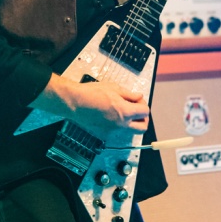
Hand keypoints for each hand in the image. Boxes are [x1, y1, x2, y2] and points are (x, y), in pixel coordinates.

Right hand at [33, 74, 149, 131]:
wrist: (75, 103)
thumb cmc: (92, 93)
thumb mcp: (114, 88)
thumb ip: (129, 94)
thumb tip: (139, 97)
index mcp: (125, 112)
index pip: (145, 112)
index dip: (143, 105)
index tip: (137, 100)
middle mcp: (121, 124)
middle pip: (142, 128)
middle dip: (143, 119)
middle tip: (136, 110)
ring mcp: (112, 131)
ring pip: (129, 130)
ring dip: (130, 122)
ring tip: (120, 110)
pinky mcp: (104, 133)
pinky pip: (116, 130)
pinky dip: (117, 123)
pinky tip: (108, 113)